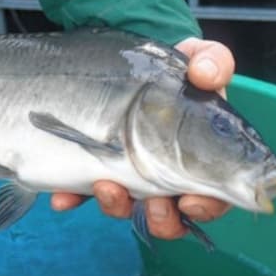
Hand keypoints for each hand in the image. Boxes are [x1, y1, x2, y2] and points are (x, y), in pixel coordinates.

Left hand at [50, 36, 234, 239]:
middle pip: (169, 215)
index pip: (211, 196)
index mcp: (199, 157)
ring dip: (117, 206)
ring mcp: (127, 172)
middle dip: (162, 220)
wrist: (129, 60)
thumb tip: (207, 74)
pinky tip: (62, 198)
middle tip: (154, 205)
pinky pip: (80, 190)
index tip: (192, 201)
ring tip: (105, 187)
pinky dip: (72, 197)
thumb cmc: (174, 68)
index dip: (206, 206)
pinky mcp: (94, 166)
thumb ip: (213, 61)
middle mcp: (164, 173)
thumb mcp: (199, 56)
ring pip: (125, 206)